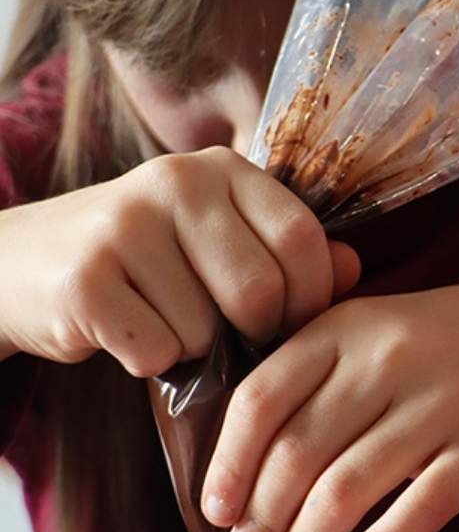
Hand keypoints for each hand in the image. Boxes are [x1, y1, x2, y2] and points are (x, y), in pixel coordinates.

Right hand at [0, 146, 359, 372]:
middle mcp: (177, 182)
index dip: (311, 297)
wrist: (23, 265)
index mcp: (223, 170)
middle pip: (261, 291)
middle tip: (222, 330)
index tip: (290, 319)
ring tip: (160, 318)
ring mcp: (126, 225)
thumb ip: (289, 253)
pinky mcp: (85, 278)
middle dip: (252, 331)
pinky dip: (149, 362)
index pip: (304, 238)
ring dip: (192, 349)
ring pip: (207, 331)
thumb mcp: (220, 243)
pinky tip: (125, 332)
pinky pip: (157, 352)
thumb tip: (352, 267)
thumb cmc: (145, 261)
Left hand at [201, 284, 458, 531]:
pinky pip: (416, 512)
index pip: (262, 398)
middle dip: (260, 520)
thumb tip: (239, 469)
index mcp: (343, 329)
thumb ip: (307, 375)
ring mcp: (438, 406)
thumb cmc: (434, 348)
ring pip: (347, 489)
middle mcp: (386, 361)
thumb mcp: (367, 332)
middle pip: (298, 453)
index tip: (216, 511)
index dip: (229, 464)